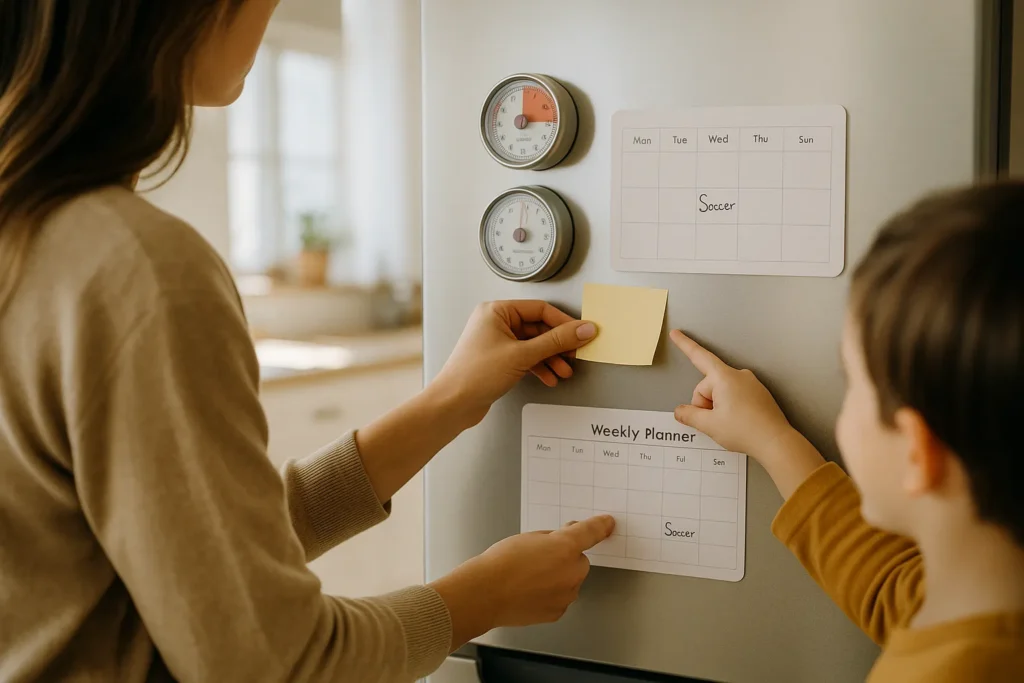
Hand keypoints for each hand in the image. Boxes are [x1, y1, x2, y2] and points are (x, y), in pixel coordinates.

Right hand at [430, 515, 614, 647]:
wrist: (485, 594)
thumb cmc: (500, 564)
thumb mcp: (528, 537)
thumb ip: (552, 538)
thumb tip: (562, 541)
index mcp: (565, 547)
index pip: (590, 532)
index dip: (600, 526)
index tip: (607, 524)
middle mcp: (571, 571)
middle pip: (578, 561)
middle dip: (565, 559)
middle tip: (539, 558)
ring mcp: (566, 594)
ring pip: (569, 581)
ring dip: (557, 577)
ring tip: (528, 577)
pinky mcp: (558, 611)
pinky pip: (560, 598)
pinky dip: (550, 594)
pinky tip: (529, 591)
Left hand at [432, 300, 595, 421]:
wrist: (453, 404)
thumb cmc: (474, 375)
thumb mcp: (522, 355)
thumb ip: (556, 341)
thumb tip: (582, 329)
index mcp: (496, 311)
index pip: (540, 309)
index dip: (563, 322)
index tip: (582, 333)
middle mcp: (495, 322)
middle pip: (538, 328)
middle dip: (558, 345)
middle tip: (575, 354)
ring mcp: (496, 341)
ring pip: (534, 345)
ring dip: (551, 358)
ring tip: (564, 371)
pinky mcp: (498, 359)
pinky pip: (526, 357)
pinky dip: (539, 367)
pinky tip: (549, 377)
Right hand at [670, 330, 825, 496]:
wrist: (776, 442)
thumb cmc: (746, 431)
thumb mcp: (709, 425)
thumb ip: (689, 415)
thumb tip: (681, 411)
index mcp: (724, 378)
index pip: (699, 357)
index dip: (684, 345)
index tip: (676, 334)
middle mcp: (739, 376)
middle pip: (708, 385)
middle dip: (705, 404)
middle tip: (715, 422)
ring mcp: (750, 384)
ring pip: (721, 392)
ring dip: (719, 407)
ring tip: (731, 424)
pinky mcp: (758, 393)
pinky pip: (735, 396)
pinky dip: (731, 408)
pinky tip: (738, 421)